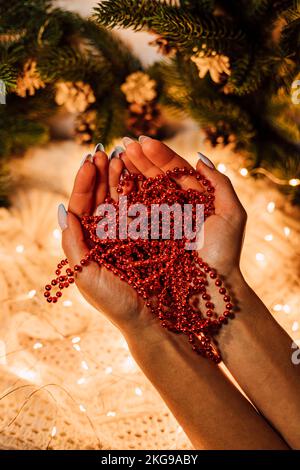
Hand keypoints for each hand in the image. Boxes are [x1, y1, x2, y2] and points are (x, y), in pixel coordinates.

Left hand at [60, 148, 152, 335]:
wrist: (153, 320)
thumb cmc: (118, 302)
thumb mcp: (87, 275)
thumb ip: (73, 245)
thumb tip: (62, 211)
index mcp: (89, 245)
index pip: (82, 207)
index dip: (84, 184)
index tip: (90, 162)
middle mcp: (107, 237)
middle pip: (100, 199)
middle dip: (101, 174)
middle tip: (106, 151)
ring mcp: (129, 235)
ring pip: (121, 200)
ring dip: (120, 177)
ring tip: (122, 156)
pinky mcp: (151, 237)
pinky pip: (143, 209)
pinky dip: (142, 191)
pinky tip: (141, 175)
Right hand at [121, 136, 246, 278]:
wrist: (209, 288)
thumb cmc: (223, 253)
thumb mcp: (231, 214)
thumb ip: (220, 183)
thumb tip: (200, 158)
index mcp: (193, 201)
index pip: (173, 172)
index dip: (159, 155)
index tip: (142, 140)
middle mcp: (173, 210)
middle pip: (154, 179)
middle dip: (139, 160)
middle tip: (123, 144)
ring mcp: (158, 224)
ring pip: (141, 194)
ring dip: (127, 175)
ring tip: (115, 157)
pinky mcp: (144, 240)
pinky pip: (132, 216)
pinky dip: (122, 200)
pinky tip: (113, 184)